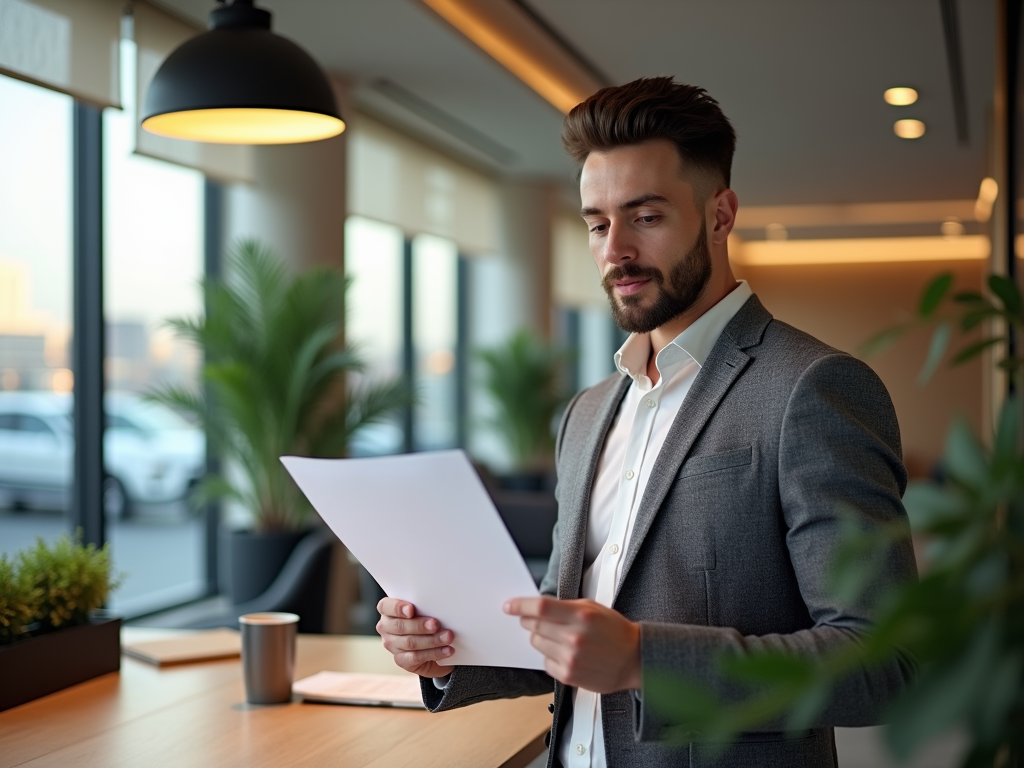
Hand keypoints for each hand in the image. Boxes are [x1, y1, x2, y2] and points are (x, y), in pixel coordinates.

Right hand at [376, 597, 454, 678]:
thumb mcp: (424, 610)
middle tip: (436, 624)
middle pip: (400, 626)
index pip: (386, 606)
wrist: (430, 647)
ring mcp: (392, 645)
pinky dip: (434, 653)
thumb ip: (425, 607)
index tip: (411, 609)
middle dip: (420, 625)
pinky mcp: (401, 660)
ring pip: (410, 642)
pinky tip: (446, 650)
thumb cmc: (426, 621)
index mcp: (388, 611)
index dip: (397, 608)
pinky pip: (416, 657)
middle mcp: (386, 628)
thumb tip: (439, 605)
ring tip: (447, 637)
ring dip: (432, 640)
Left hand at [505, 596, 639, 693]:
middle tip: (534, 620)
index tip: (509, 606)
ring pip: (536, 643)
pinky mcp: (568, 675)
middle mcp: (574, 637)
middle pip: (534, 626)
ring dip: (540, 638)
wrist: (634, 659)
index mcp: (581, 616)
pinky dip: (550, 656)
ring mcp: (570, 658)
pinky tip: (566, 653)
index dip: (520, 605)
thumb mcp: (593, 608)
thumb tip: (537, 607)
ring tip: (559, 637)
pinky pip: (545, 662)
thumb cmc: (615, 631)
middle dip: (529, 621)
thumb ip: (566, 606)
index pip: (541, 607)